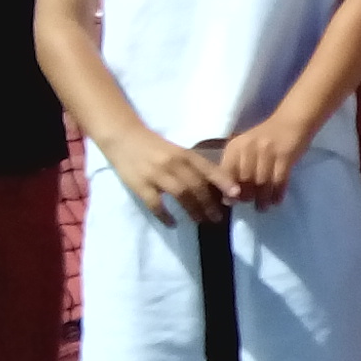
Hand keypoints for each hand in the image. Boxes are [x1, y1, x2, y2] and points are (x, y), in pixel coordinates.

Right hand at [111, 128, 234, 223]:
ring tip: (200, 221)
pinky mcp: (140, 185)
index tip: (236, 194)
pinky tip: (173, 223)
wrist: (124, 137)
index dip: (223, 181)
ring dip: (193, 210)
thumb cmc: (155, 147)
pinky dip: (165, 215)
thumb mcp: (177, 152)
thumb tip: (216, 187)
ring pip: (180, 194)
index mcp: (184, 154)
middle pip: (196, 185)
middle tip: (217, 218)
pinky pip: (155, 203)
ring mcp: (156, 174)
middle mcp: (173, 163)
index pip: (208, 168)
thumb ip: (193, 166)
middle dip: (209, 203)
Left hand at [216, 108, 306, 204]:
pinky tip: (276, 200)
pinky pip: (279, 180)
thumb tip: (227, 198)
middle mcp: (249, 147)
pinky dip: (277, 193)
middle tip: (252, 204)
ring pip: (262, 182)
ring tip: (264, 207)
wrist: (291, 122)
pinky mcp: (285, 155)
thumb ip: (235, 169)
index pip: (227, 172)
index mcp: (235, 146)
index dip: (229, 189)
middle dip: (247, 196)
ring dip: (263, 198)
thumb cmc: (266, 139)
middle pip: (245, 180)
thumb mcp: (245, 149)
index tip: (233, 202)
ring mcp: (268, 151)